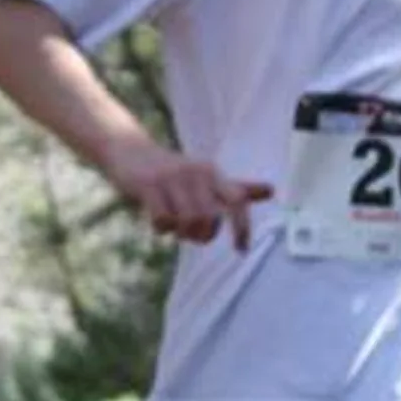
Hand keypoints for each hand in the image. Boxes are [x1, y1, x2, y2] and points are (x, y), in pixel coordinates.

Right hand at [108, 139, 272, 251]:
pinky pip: (162, 220)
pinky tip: (158, 223)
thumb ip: (236, 188)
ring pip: (188, 221)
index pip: (237, 200)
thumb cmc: (173, 172)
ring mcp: (172, 178)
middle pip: (211, 219)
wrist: (129, 151)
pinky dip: (161, 229)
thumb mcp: (207, 177)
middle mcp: (196, 173)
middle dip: (203, 236)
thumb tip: (272, 190)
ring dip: (182, 234)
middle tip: (192, 236)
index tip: (241, 249)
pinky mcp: (148, 185)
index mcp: (213, 174)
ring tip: (176, 229)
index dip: (242, 227)